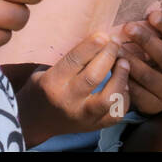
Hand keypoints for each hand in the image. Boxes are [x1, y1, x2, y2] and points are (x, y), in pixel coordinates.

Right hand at [15, 34, 131, 143]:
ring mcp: (83, 117)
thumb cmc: (42, 88)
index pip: (74, 61)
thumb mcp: (44, 70)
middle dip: (109, 55)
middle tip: (116, 42)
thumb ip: (67, 59)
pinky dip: (125, 97)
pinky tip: (124, 84)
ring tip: (124, 62)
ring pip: (109, 98)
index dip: (91, 46)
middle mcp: (68, 101)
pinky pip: (117, 113)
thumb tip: (96, 39)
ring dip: (121, 77)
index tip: (104, 34)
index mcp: (52, 83)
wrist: (37, 122)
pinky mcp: (95, 126)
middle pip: (94, 77)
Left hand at [113, 8, 161, 114]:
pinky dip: (124, 78)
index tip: (152, 14)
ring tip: (114, 46)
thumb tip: (151, 5)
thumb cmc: (161, 58)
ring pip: (147, 75)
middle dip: (145, 40)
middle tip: (128, 27)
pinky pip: (136, 91)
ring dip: (129, 59)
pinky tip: (112, 68)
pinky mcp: (154, 105)